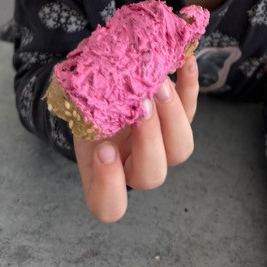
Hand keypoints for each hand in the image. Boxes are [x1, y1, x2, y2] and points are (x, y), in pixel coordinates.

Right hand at [73, 54, 199, 221]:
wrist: (100, 88)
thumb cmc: (82, 105)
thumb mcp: (75, 110)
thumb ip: (83, 105)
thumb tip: (94, 74)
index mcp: (103, 176)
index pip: (109, 204)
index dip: (109, 184)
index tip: (103, 149)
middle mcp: (136, 167)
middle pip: (153, 174)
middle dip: (149, 140)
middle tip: (141, 106)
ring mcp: (162, 145)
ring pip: (181, 148)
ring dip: (173, 116)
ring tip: (159, 85)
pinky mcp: (179, 118)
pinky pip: (191, 107)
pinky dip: (190, 85)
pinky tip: (185, 61)